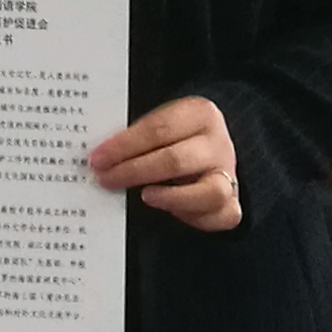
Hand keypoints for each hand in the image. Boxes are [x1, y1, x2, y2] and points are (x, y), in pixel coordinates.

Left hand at [90, 94, 240, 231]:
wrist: (211, 145)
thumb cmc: (175, 136)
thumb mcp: (160, 122)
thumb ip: (136, 137)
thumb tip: (99, 157)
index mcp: (199, 113)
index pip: (158, 129)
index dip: (124, 146)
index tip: (97, 159)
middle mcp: (218, 143)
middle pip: (176, 160)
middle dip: (135, 172)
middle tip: (106, 179)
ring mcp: (229, 174)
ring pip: (210, 192)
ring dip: (172, 198)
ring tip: (144, 196)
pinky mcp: (234, 202)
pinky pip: (221, 216)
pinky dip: (195, 218)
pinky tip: (171, 211)